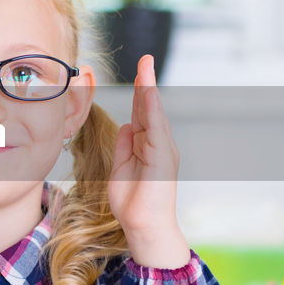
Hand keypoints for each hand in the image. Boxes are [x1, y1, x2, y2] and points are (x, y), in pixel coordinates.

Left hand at [108, 55, 188, 268]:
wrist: (143, 225)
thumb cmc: (133, 201)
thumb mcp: (121, 167)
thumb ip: (125, 145)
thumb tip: (126, 124)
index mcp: (148, 145)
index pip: (141, 112)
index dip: (139, 91)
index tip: (139, 70)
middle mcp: (158, 144)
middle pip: (148, 108)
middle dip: (146, 82)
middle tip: (145, 58)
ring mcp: (162, 150)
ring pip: (154, 113)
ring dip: (149, 89)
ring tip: (146, 67)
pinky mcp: (162, 158)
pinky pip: (156, 129)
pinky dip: (151, 111)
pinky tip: (147, 94)